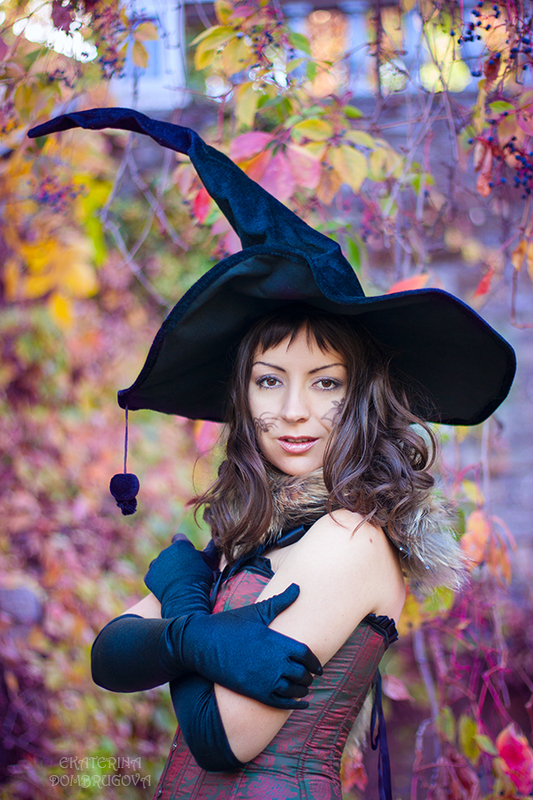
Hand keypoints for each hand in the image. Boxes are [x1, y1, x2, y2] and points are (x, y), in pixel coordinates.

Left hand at [145, 537, 212, 617]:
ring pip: (159, 564)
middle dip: (174, 559)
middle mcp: (166, 551)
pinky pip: (153, 576)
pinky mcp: (149, 576)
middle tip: (183, 572)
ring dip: (165, 570)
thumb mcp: (211, 563)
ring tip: (174, 581)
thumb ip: (211, 551)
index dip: (183, 545)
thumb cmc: (201, 581)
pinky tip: (167, 588)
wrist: (186, 599)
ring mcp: (155, 563)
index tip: (187, 553)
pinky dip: (158, 581)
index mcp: (181, 545)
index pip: (179, 538)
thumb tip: (218, 540)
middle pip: (169, 552)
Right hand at [178, 583, 322, 708]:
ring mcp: (265, 678)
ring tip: (304, 688)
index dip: (314, 662)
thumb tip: (298, 586)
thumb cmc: (229, 624)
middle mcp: (274, 662)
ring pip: (294, 689)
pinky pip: (281, 703)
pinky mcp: (254, 692)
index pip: (305, 653)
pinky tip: (300, 704)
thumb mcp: (256, 611)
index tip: (318, 666)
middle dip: (308, 675)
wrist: (202, 643)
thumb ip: (280, 602)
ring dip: (302, 690)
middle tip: (311, 676)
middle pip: (302, 673)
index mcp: (276, 641)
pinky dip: (294, 705)